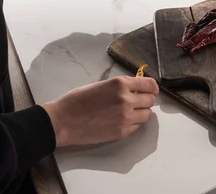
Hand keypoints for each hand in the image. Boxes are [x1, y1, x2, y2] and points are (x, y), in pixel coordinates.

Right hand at [42, 76, 158, 147]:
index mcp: (120, 84)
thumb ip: (121, 86)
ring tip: (129, 112)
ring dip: (142, 112)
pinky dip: (134, 123)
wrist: (63, 121)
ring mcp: (126, 117)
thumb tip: (137, 88)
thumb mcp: (102, 84)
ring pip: (147, 114)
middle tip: (139, 101)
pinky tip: (122, 120)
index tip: (150, 90)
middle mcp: (126, 99)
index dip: (152, 87)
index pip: (149, 84)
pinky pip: (138, 126)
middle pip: (151, 100)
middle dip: (146, 100)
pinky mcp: (122, 132)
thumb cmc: (78, 100)